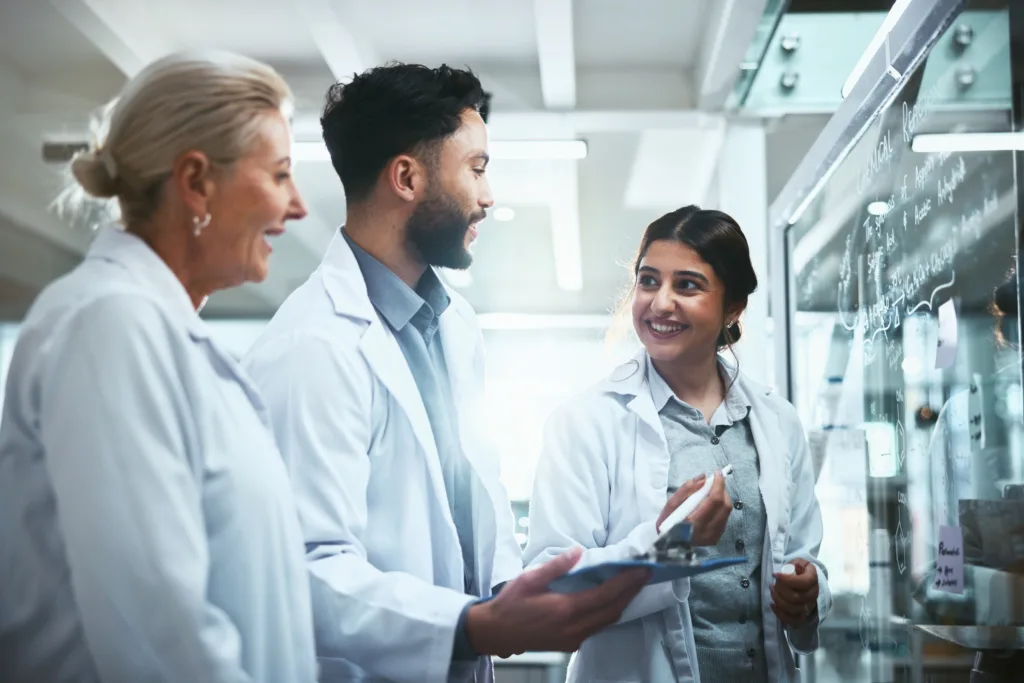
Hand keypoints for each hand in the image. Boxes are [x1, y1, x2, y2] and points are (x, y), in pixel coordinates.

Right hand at [464, 547, 648, 657]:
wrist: (495, 633)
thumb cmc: (510, 603)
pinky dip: (609, 612)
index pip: (606, 595)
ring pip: (607, 621)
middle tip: (645, 573)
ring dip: (622, 602)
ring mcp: (573, 638)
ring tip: (632, 584)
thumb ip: (556, 566)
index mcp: (566, 609)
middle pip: (613, 610)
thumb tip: (578, 551)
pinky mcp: (569, 643)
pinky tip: (610, 600)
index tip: (642, 568)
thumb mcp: (529, 579)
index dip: (627, 582)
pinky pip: (597, 627)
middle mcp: (575, 628)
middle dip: (631, 592)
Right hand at [657, 472, 731, 545]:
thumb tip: (703, 478)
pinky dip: (720, 508)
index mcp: (694, 523)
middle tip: (714, 483)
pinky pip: (724, 519)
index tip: (717, 474)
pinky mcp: (715, 538)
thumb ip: (686, 489)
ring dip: (722, 499)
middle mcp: (707, 531)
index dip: (718, 485)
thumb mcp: (671, 504)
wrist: (667, 543)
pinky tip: (711, 506)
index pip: (715, 500)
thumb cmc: (667, 522)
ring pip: (726, 512)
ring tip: (711, 493)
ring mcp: (713, 536)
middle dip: (721, 490)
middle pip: (724, 506)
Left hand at [770, 558, 818, 626]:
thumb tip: (792, 569)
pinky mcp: (802, 616)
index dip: (788, 580)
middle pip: (796, 597)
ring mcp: (808, 607)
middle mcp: (813, 595)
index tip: (776, 574)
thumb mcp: (798, 562)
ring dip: (779, 601)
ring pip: (794, 609)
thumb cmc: (798, 571)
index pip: (804, 583)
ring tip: (772, 592)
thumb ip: (796, 564)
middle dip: (780, 590)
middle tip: (773, 584)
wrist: (804, 582)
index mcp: (813, 579)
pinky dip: (781, 614)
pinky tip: (773, 605)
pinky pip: (793, 621)